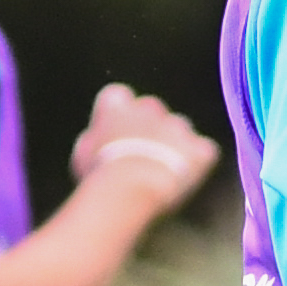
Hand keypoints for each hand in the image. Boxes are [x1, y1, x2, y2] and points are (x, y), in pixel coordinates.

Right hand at [76, 82, 222, 214]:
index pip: (118, 97)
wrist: (131, 188)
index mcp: (118, 105)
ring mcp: (178, 127)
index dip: (118, 116)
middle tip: (141, 158)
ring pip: (179, 131)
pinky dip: (196, 164)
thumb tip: (100, 140)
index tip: (116, 134)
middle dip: (149, 130)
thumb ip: (96, 138)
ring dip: (173, 147)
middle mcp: (150, 108)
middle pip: (151, 112)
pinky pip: (203, 152)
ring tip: (161, 174)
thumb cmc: (101, 174)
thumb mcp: (84, 154)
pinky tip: (183, 179)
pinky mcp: (199, 149)